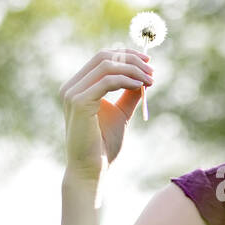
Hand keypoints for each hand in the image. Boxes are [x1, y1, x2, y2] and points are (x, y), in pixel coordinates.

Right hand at [58, 48, 154, 182]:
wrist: (92, 170)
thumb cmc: (104, 145)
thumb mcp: (120, 114)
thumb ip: (129, 95)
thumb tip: (143, 77)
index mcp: (78, 87)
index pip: (102, 58)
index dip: (126, 55)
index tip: (148, 62)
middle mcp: (71, 87)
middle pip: (103, 56)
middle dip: (132, 59)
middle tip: (152, 70)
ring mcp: (72, 93)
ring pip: (107, 65)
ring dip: (133, 70)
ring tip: (150, 80)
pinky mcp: (79, 102)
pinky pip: (108, 80)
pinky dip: (127, 80)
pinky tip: (140, 86)